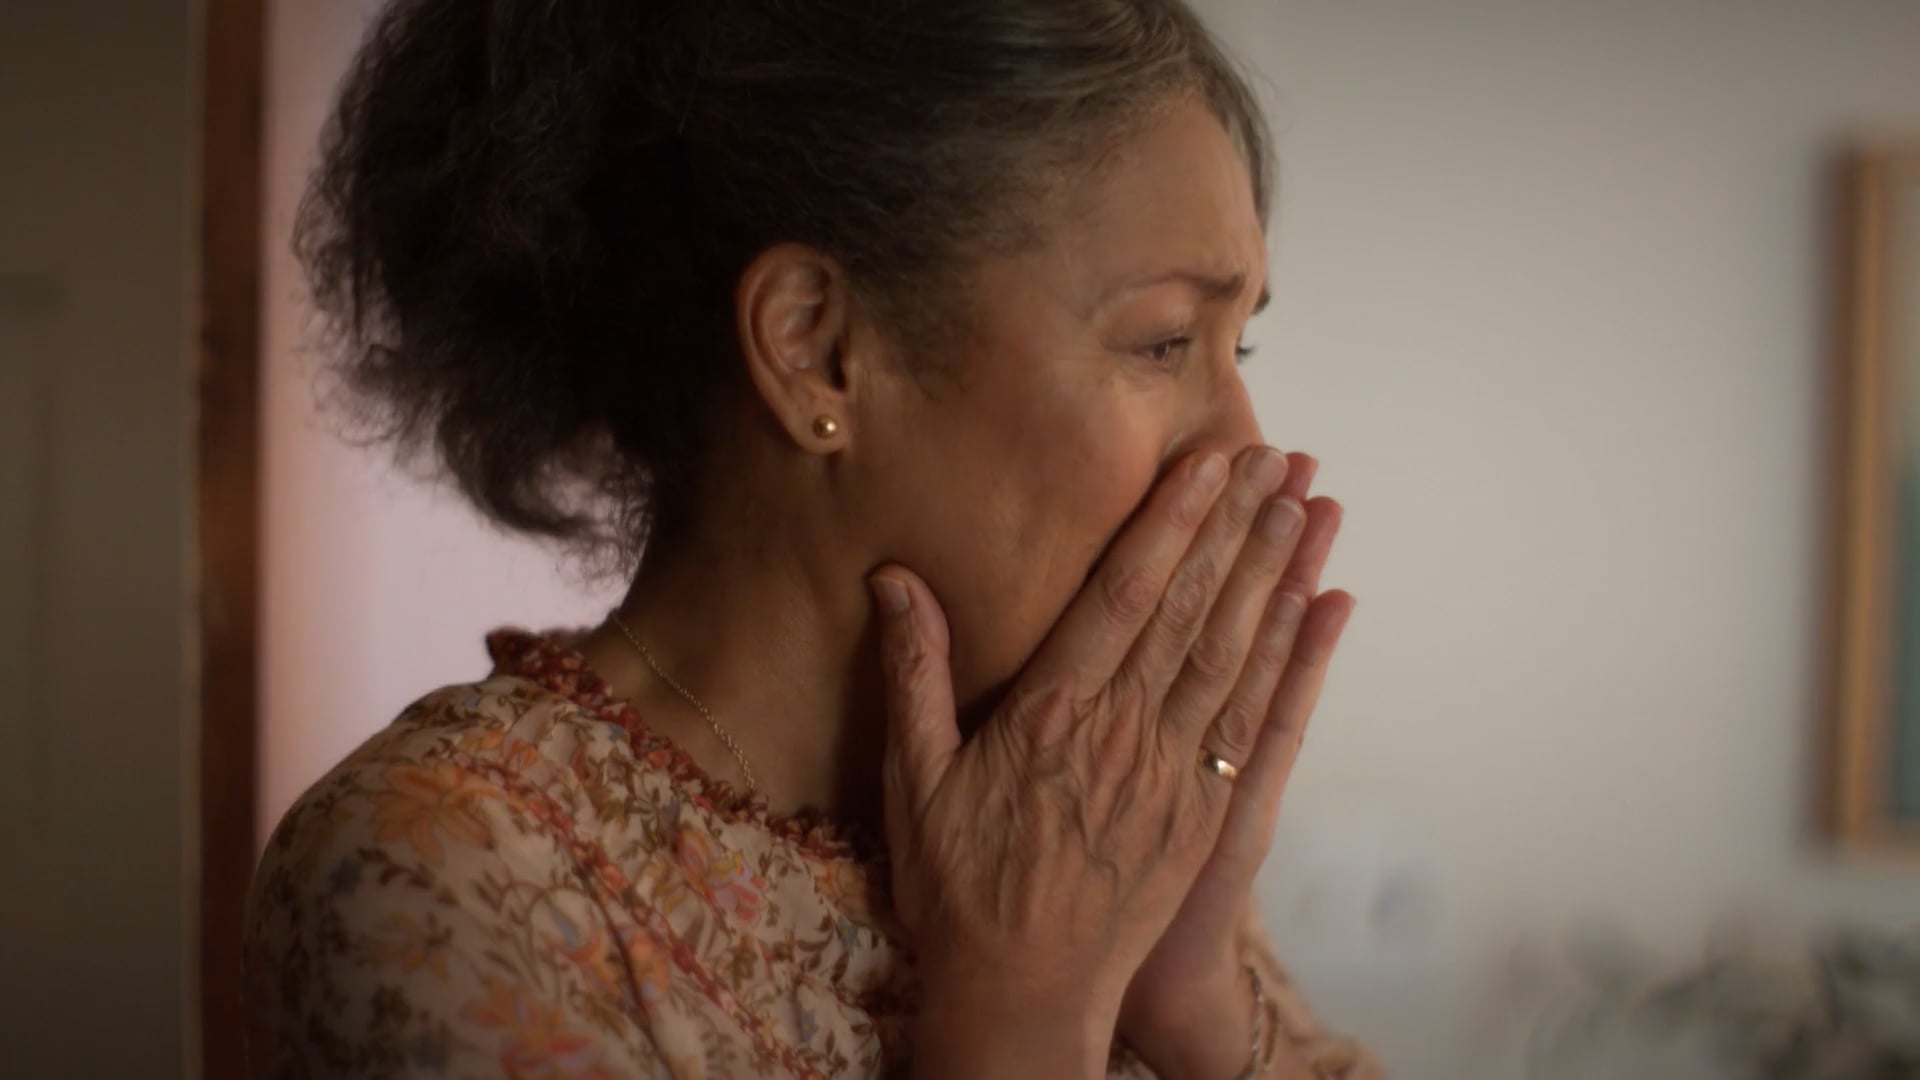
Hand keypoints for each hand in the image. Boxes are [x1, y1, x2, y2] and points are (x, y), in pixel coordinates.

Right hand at [870, 445, 1313, 1076]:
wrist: (1023, 997)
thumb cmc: (959, 888)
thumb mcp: (914, 780)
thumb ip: (915, 673)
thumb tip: (896, 579)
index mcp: (1053, 715)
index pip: (1124, 595)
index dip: (1170, 521)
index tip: (1205, 462)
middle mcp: (1125, 733)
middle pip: (1193, 609)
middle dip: (1237, 525)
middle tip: (1275, 454)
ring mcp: (1176, 773)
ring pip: (1235, 653)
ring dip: (1274, 572)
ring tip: (1305, 503)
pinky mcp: (1206, 812)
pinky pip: (1257, 718)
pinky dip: (1292, 657)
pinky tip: (1317, 607)